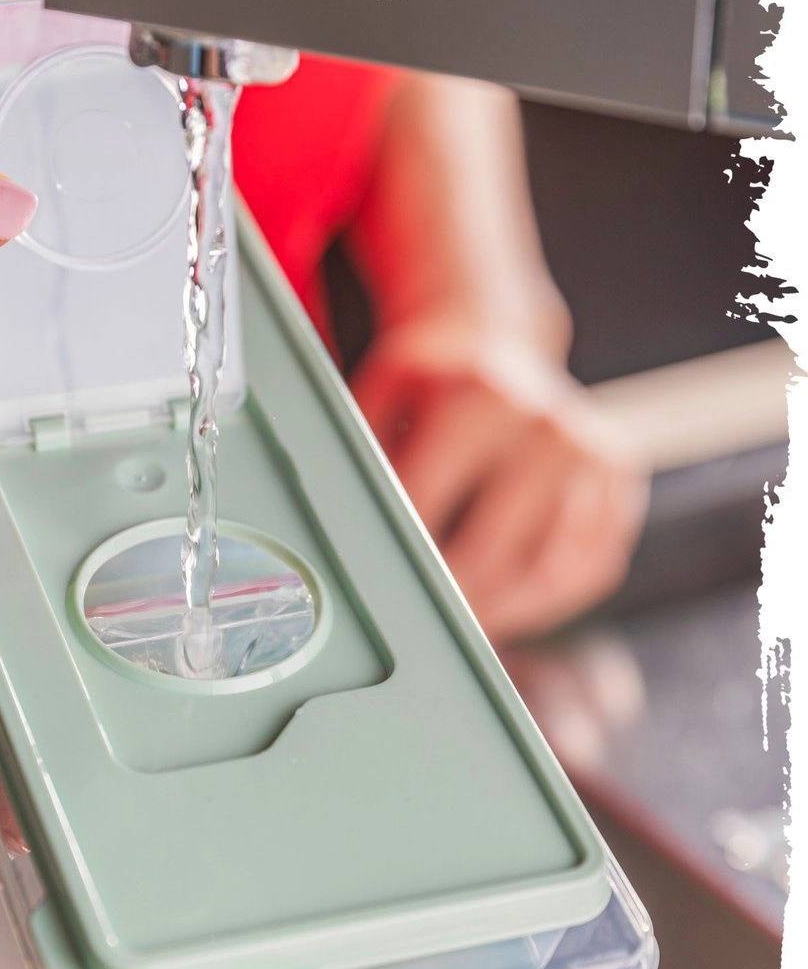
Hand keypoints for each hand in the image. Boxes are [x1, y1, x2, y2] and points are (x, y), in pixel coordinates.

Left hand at [350, 316, 647, 641]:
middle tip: (417, 623)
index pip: (429, 501)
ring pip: (547, 572)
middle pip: (491, 550)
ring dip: (498, 613)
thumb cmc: (432, 383)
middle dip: (448, 598)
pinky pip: (588, 571)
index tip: (380, 586)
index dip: (399, 554)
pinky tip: (505, 609)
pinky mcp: (621, 488)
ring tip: (459, 625)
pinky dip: (544, 604)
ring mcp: (595, 458)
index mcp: (483, 397)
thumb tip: (347, 525)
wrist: (499, 343)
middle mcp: (549, 426)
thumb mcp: (384, 392)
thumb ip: (364, 453)